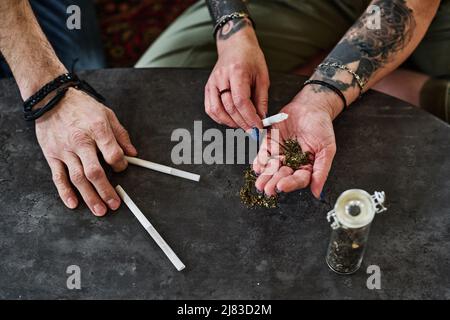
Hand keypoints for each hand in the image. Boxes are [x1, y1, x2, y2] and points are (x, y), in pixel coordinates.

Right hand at [35, 88, 137, 215]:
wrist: (50, 97)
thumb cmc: (81, 106)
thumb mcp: (107, 114)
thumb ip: (121, 135)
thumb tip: (132, 153)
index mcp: (97, 130)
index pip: (113, 154)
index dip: (120, 165)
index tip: (122, 169)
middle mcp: (80, 142)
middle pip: (94, 172)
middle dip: (106, 191)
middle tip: (114, 204)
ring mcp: (64, 150)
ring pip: (78, 178)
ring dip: (89, 197)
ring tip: (99, 210)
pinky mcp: (52, 155)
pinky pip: (58, 177)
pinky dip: (65, 192)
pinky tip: (73, 203)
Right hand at [205, 25, 268, 129]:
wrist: (235, 45)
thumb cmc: (251, 58)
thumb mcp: (262, 76)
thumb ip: (261, 99)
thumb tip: (262, 119)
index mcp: (237, 72)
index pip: (241, 101)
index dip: (250, 117)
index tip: (258, 126)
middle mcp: (221, 78)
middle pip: (230, 108)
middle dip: (243, 123)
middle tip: (253, 130)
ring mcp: (212, 83)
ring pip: (217, 110)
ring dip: (231, 123)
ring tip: (243, 126)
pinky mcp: (208, 87)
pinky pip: (210, 108)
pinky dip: (219, 118)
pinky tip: (231, 121)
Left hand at [252, 93, 338, 198]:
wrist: (311, 107)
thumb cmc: (322, 127)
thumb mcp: (326, 149)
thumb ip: (321, 171)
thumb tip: (317, 193)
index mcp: (306, 168)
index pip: (298, 180)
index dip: (290, 184)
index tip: (282, 186)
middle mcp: (292, 163)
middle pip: (282, 176)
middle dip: (274, 183)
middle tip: (267, 190)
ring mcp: (280, 154)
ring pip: (271, 168)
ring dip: (265, 176)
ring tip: (260, 183)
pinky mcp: (270, 143)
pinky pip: (263, 154)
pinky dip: (260, 160)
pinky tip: (257, 167)